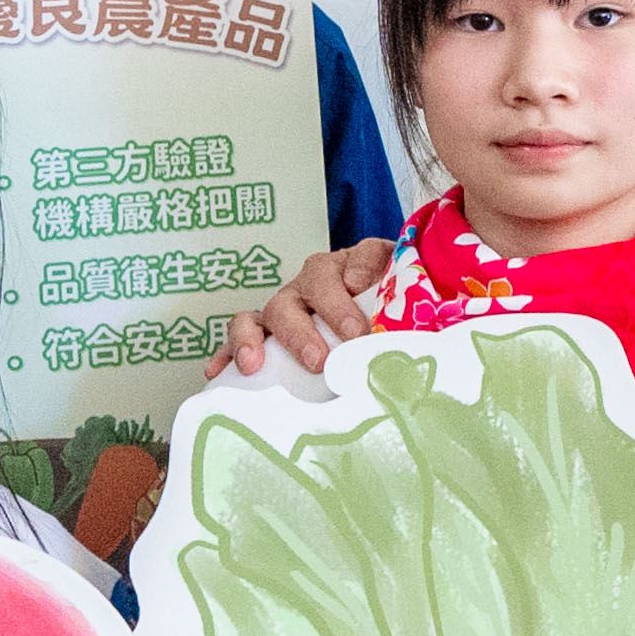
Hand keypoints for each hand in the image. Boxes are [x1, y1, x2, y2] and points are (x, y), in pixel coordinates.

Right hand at [230, 241, 399, 376]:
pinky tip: (218, 373)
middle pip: (302, 290)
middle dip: (308, 323)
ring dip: (258, 337)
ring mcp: (285, 308)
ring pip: (264, 312)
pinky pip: (237, 339)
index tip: (358, 301)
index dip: (351, 280)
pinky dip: (226, 354)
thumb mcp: (409, 294)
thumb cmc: (391, 311)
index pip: (349, 262)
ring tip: (258, 366)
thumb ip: (413, 291)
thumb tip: (416, 308)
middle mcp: (312, 284)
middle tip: (322, 356)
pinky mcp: (264, 334)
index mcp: (348, 268)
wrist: (378, 317)